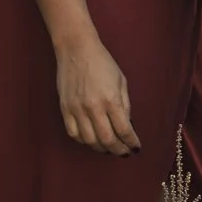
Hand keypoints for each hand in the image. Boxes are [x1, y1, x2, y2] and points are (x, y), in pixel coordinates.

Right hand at [55, 33, 140, 154]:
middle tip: (124, 152)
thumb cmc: (103, 62)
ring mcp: (77, 110)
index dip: (132, 142)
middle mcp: (94, 107)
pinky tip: (92, 139)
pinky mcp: (65, 109)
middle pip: (107, 140)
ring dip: (101, 148)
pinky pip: (74, 134)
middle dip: (118, 150)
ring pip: (90, 140)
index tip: (136, 148)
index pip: (124, 130)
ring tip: (109, 147)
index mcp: (111, 99)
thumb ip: (125, 104)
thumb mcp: (121, 80)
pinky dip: (84, 141)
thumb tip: (127, 125)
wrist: (76, 49)